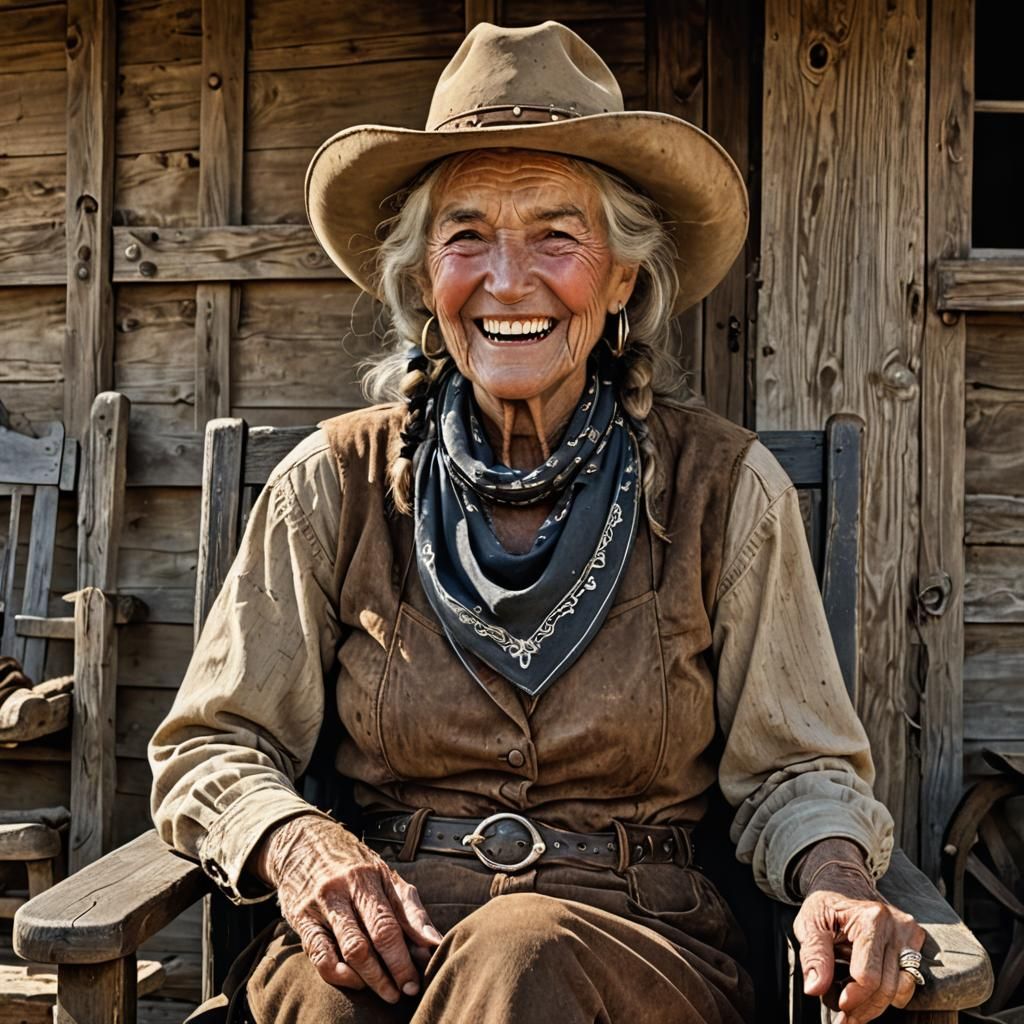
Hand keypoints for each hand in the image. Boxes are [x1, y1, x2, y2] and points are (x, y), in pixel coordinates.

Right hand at [257, 814, 442, 1002]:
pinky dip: (339, 975)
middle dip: (393, 971)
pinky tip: (355, 981)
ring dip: (370, 979)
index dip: (405, 957)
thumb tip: (435, 943)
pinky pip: (319, 955)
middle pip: (372, 937)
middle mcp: (344, 888)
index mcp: (370, 877)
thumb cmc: (355, 866)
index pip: (391, 923)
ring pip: (349, 949)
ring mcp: (321, 904)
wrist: (305, 843)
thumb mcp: (386, 878)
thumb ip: (410, 911)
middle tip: (405, 991)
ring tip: (385, 993)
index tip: (417, 980)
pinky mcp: (301, 918)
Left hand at [793, 858, 924, 1023]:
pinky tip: (868, 991)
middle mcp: (897, 925)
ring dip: (877, 1006)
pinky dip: (889, 993)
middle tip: (843, 1019)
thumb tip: (815, 989)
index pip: (868, 976)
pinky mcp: (915, 942)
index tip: (837, 1006)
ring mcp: (909, 933)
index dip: (852, 998)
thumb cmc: (825, 904)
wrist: (842, 883)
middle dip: (863, 1009)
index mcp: (871, 918)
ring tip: (854, 1007)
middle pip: (887, 988)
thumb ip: (813, 955)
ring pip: (901, 989)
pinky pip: (908, 981)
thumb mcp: (809, 923)